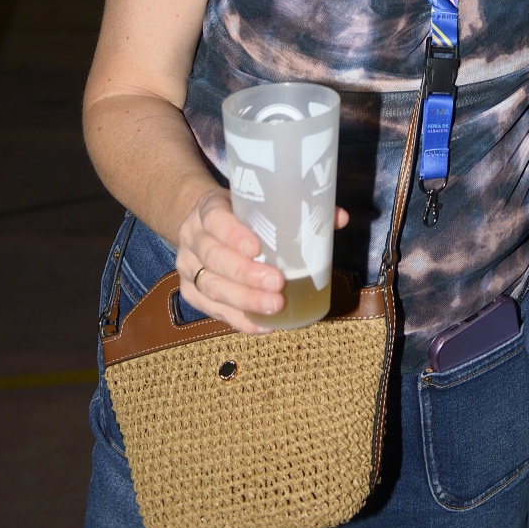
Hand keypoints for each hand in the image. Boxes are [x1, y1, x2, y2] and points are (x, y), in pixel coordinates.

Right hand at [175, 188, 348, 334]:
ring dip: (244, 301)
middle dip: (246, 275)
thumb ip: (297, 208)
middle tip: (277, 284)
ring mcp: (188, 267)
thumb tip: (340, 218)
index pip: (215, 219)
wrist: (201, 224)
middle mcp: (192, 238)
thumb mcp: (257, 203)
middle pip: (214, 258)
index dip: (234, 234)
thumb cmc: (239, 214)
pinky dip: (239, 320)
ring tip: (275, 307)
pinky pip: (211, 310)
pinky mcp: (190, 292)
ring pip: (210, 287)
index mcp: (208, 210)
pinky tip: (264, 325)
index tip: (258, 248)